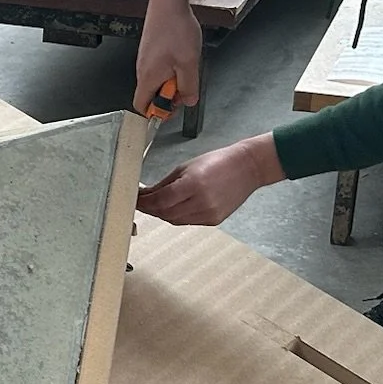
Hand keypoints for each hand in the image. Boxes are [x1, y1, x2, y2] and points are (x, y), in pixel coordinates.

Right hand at [134, 0, 201, 112]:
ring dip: (172, 79)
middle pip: (151, 94)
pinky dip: (170, 68)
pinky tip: (181, 56)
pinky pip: (158, 68)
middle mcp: (142, 70)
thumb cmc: (176, 30)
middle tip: (185, 83)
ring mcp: (145, 59)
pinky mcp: (149, 50)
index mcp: (149, 77)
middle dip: (169, 94)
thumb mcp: (189, 64)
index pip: (142, 106)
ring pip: (157, 80)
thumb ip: (189, 87)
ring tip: (185, 65)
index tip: (174, 106)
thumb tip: (188, 102)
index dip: (157, 112)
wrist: (168, 3)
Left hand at [137, 134, 285, 224]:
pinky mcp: (214, 220)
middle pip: (165, 213)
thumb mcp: (186, 167)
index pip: (160, 201)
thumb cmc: (218, 161)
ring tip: (156, 205)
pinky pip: (187, 222)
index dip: (144, 203)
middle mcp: (201, 202)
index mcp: (193, 184)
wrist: (247, 167)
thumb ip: (165, 183)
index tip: (135, 200)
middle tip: (141, 203)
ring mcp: (209, 214)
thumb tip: (146, 194)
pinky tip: (174, 208)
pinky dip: (177, 216)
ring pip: (174, 220)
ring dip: (162, 214)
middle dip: (150, 209)